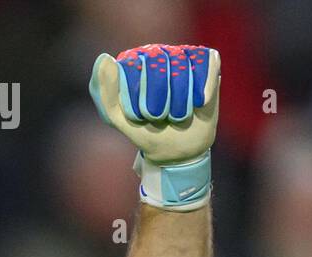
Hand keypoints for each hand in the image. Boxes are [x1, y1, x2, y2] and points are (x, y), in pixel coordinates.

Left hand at [89, 44, 219, 208]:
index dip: (138, 96)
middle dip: (159, 98)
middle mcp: (159, 53)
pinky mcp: (208, 62)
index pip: (135, 65)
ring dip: (181, 98)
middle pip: (160, 61)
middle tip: (160, 117)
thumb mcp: (118, 118)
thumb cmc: (145, 130)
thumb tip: (103, 57)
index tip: (140, 116)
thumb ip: (106, 93)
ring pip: (184, 63)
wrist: (176, 149)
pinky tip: (199, 103)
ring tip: (178, 115)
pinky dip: (203, 87)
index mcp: (135, 62)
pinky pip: (207, 63)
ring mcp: (184, 55)